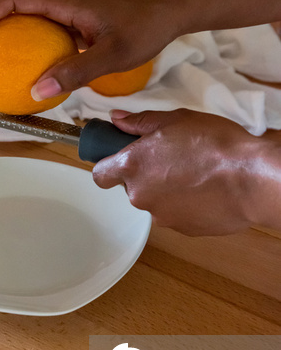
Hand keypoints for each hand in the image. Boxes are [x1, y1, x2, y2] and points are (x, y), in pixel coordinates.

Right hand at [0, 0, 178, 100]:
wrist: (167, 10)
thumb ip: (77, 72)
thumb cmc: (145, 28)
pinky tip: (14, 59)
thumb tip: (37, 92)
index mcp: (64, 1)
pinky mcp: (68, 15)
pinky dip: (13, 33)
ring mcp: (62, 5)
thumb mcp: (114, 55)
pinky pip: (32, 20)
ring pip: (15, 5)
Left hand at [93, 109, 280, 235]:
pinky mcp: (183, 230)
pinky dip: (185, 203)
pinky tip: (205, 188)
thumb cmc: (213, 144)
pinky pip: (176, 213)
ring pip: (154, 200)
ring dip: (165, 189)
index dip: (108, 165)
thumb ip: (140, 122)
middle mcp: (140, 196)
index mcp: (132, 166)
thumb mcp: (174, 120)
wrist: (251, 179)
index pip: (100, 174)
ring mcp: (161, 216)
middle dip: (144, 173)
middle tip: (169, 157)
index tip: (119, 156)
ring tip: (193, 172)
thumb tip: (117, 119)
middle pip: (130, 187)